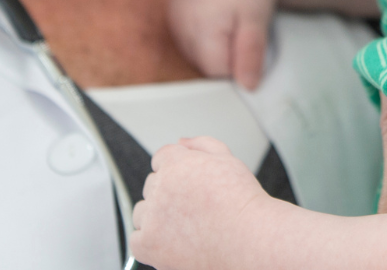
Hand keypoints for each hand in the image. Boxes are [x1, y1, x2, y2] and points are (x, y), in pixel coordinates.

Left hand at [133, 137, 273, 269]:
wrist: (250, 240)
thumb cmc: (243, 203)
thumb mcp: (228, 160)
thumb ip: (201, 144)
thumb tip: (181, 142)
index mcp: (175, 163)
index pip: (160, 159)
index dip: (177, 172)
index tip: (189, 187)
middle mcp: (160, 187)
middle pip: (152, 186)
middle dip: (168, 194)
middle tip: (194, 208)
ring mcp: (152, 217)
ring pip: (142, 213)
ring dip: (157, 218)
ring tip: (187, 228)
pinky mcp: (148, 244)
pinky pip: (136, 240)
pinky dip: (149, 243)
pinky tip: (173, 243)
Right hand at [167, 0, 284, 88]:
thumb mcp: (258, 18)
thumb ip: (250, 53)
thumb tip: (247, 86)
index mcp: (199, 24)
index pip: (216, 72)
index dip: (238, 66)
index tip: (251, 47)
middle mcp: (179, 19)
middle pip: (203, 64)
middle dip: (225, 55)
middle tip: (243, 29)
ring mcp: (172, 12)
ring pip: (194, 52)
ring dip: (213, 45)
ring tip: (231, 20)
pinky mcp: (171, 7)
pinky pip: (186, 37)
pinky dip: (203, 34)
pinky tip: (218, 16)